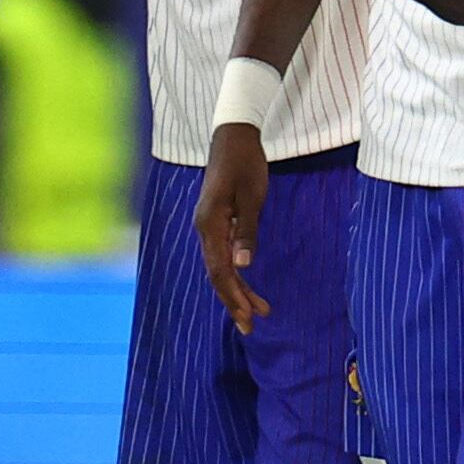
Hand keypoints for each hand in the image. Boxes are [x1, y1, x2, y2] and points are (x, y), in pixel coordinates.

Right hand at [196, 124, 273, 333]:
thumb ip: (247, 231)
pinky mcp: (217, 221)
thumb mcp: (252, 197)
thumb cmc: (245, 163)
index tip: (248, 317)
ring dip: (237, 290)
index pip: (219, 270)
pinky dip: (236, 272)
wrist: (234, 136)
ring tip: (258, 310)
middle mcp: (205, 228)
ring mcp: (209, 226)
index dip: (233, 296)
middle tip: (251, 327)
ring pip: (220, 266)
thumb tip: (243, 265)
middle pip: (217, 274)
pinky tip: (248, 284)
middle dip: (234, 302)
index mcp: (210, 224)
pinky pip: (223, 254)